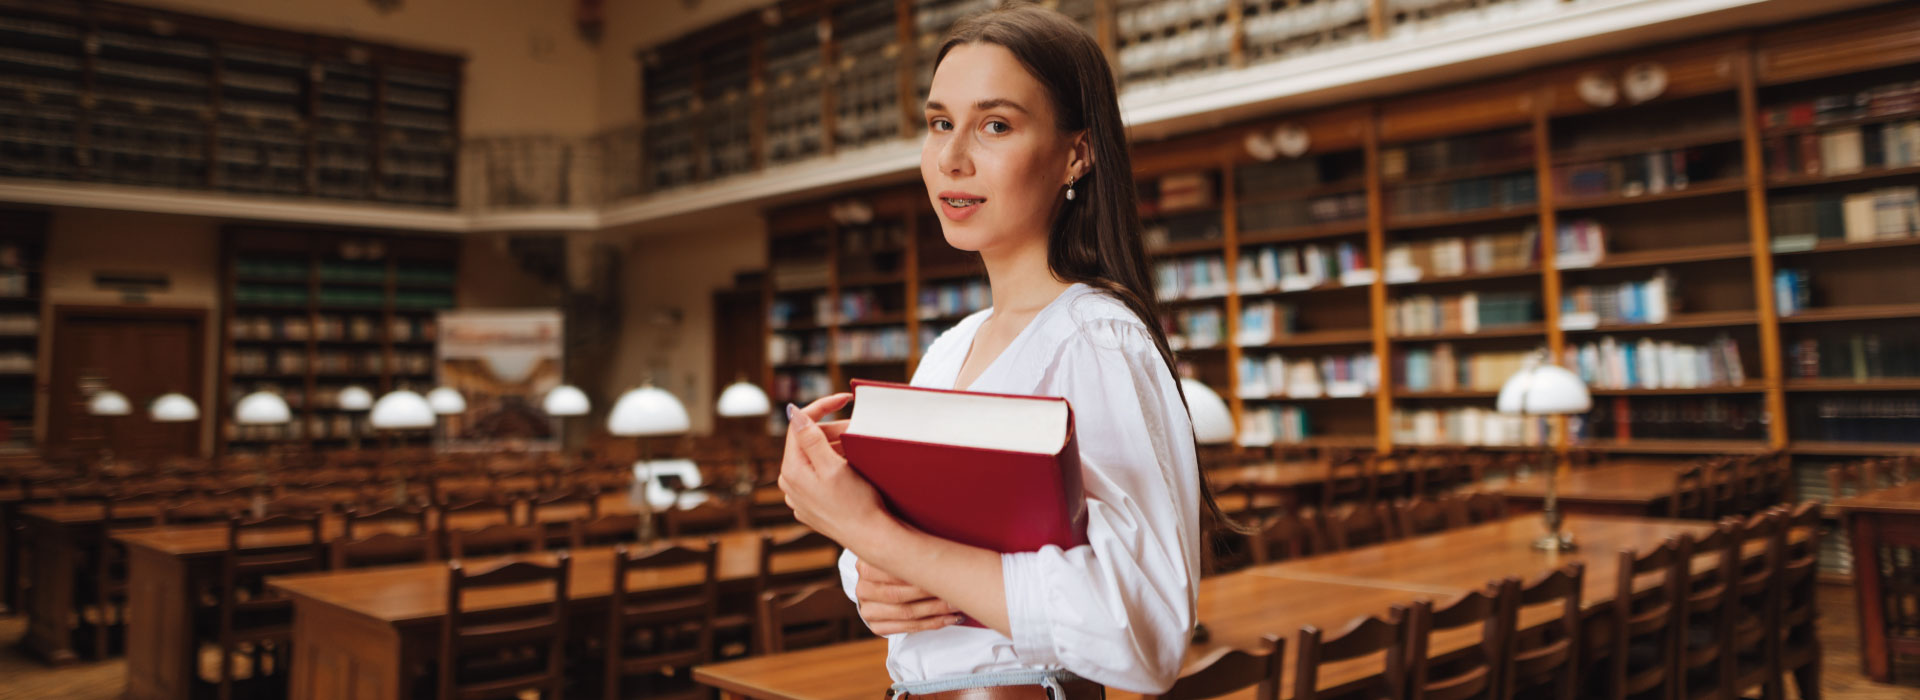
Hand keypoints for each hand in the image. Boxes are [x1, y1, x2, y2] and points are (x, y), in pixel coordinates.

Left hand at [779, 394, 887, 545]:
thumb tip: (792, 412)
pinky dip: (834, 464)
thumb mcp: (834, 467)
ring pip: (814, 458)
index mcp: (792, 471)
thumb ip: (811, 439)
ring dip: (835, 447)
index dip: (822, 407)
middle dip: (832, 430)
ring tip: (858, 448)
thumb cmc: (856, 504)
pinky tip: (852, 466)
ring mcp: (800, 497)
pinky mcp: (811, 505)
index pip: (798, 425)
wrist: (871, 538)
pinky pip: (818, 475)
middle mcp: (790, 484)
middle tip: (858, 429)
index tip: (845, 399)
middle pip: (807, 442)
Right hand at [854, 558, 963, 634]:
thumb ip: (909, 547)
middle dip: (931, 594)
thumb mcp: (898, 547)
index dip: (921, 573)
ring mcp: (867, 610)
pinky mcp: (876, 626)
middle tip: (955, 591)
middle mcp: (863, 589)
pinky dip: (932, 624)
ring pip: (906, 614)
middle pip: (900, 595)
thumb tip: (941, 549)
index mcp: (865, 566)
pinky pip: (908, 628)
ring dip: (936, 611)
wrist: (879, 579)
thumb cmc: (897, 559)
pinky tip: (949, 618)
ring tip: (957, 606)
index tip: (946, 572)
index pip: (895, 572)